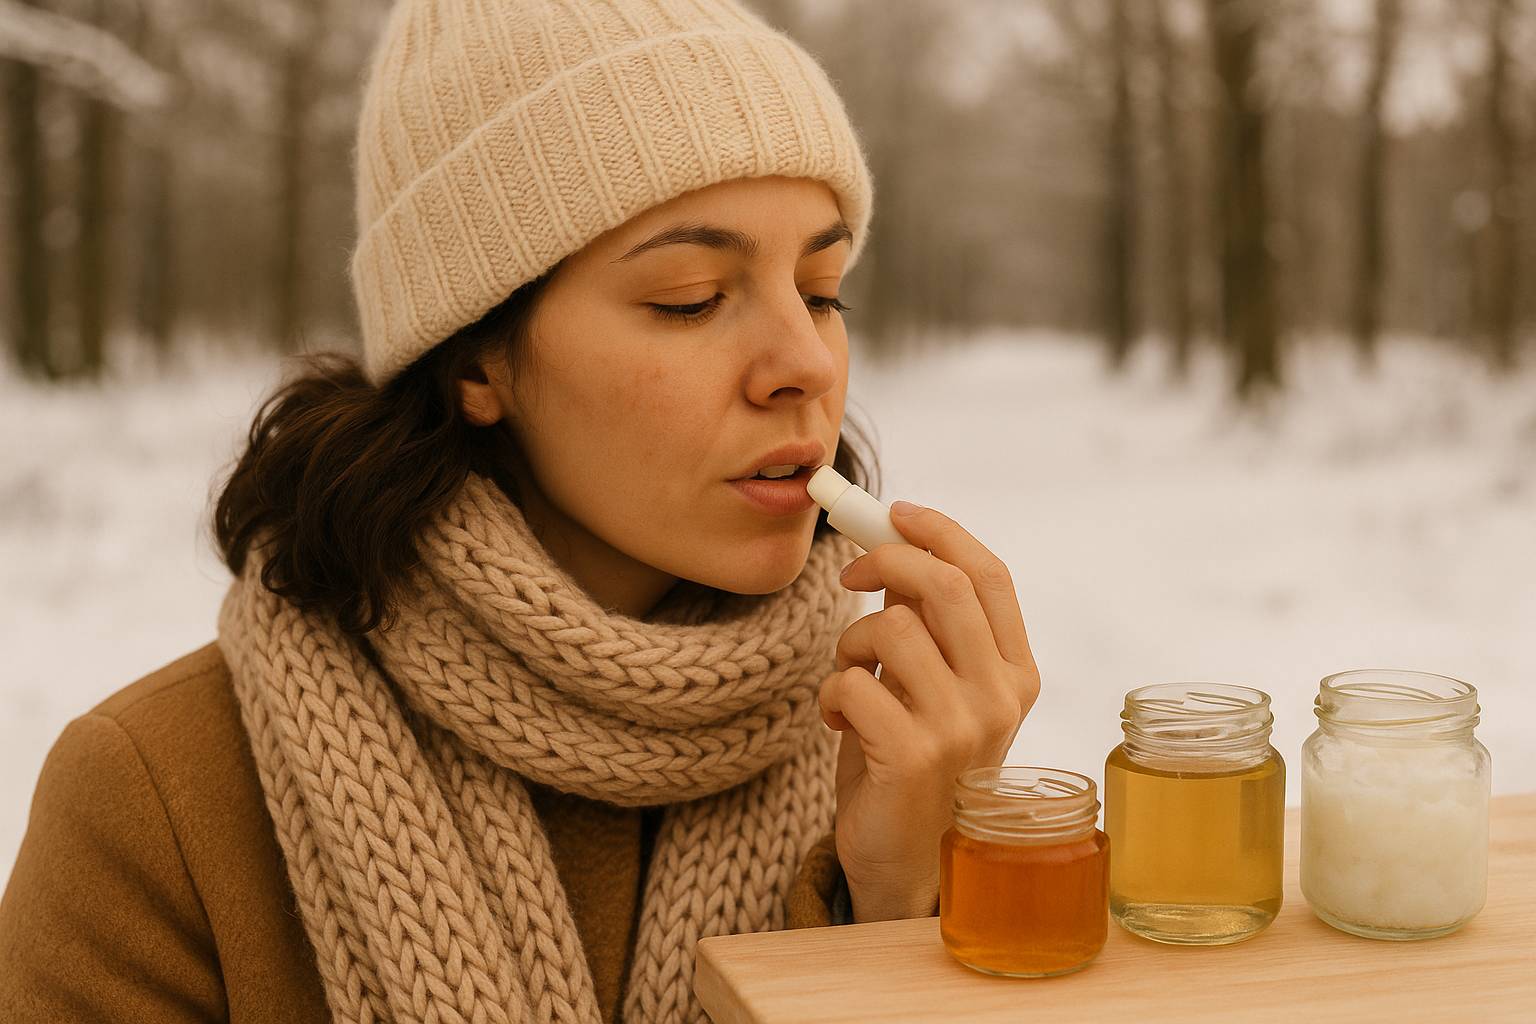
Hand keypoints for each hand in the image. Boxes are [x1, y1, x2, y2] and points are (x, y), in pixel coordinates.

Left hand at [818, 500, 1040, 922]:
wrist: (907, 864)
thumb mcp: (930, 687)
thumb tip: (897, 548)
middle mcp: (1001, 698)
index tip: (894, 512)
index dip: (940, 531)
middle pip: (944, 585)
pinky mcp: (913, 756)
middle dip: (885, 561)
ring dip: (850, 641)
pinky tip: (840, 719)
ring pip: (891, 627)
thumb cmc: (912, 762)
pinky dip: (832, 691)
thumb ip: (927, 626)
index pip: (990, 574)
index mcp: (1016, 673)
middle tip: (849, 575)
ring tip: (850, 677)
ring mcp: (962, 729)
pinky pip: (853, 681)